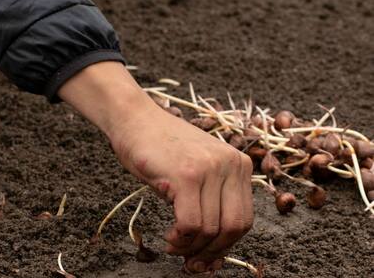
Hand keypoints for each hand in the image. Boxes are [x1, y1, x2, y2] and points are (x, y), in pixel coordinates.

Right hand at [58, 62, 253, 272]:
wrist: (135, 119)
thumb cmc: (162, 149)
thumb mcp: (197, 172)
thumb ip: (211, 202)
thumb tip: (214, 251)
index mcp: (239, 164)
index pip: (244, 219)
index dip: (226, 246)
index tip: (207, 258)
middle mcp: (230, 164)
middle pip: (234, 227)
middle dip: (212, 252)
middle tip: (191, 261)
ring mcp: (210, 168)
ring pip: (212, 229)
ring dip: (191, 247)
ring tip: (174, 245)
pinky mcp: (186, 175)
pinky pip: (191, 223)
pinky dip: (180, 239)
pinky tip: (169, 237)